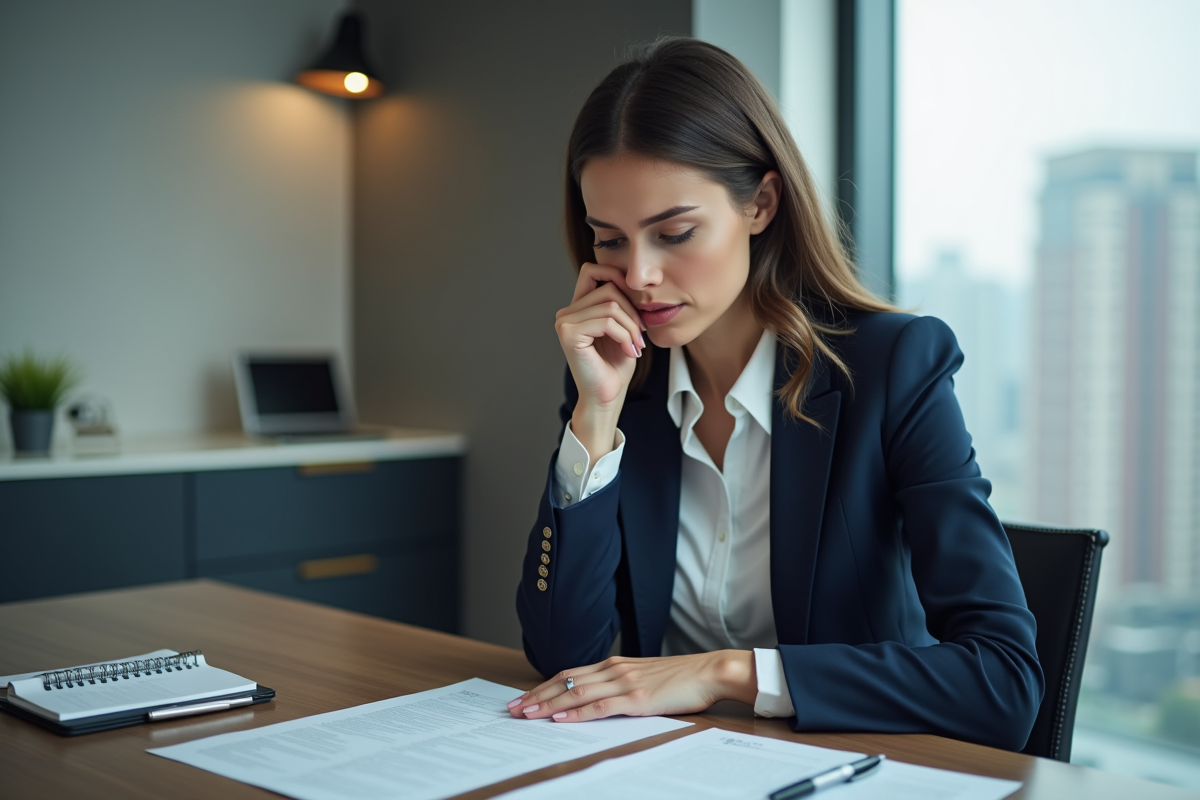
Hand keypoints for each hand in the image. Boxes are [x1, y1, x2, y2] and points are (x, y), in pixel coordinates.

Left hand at [505, 651, 755, 721]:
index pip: (570, 674)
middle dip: (536, 696)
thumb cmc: (681, 678)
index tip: (523, 697)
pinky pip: (600, 706)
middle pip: (565, 682)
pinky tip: (560, 719)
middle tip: (512, 708)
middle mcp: (614, 669)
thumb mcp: (645, 677)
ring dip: (548, 704)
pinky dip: (577, 713)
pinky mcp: (636, 699)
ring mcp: (624, 683)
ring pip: (576, 693)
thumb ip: (621, 684)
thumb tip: (599, 698)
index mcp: (615, 664)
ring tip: (526, 714)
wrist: (709, 672)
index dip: (544, 686)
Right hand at [554, 264, 645, 457]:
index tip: (636, 306)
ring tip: (636, 345)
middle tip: (641, 335)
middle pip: (608, 287)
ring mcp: (564, 323)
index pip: (593, 270)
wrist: (607, 397)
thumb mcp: (622, 326)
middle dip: (632, 310)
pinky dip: (624, 334)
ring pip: (610, 304)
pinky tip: (629, 351)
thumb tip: (630, 278)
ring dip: (632, 326)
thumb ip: (620, 302)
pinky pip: (607, 321)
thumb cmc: (616, 366)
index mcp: (577, 308)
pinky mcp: (569, 334)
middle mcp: (566, 313)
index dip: (616, 277)